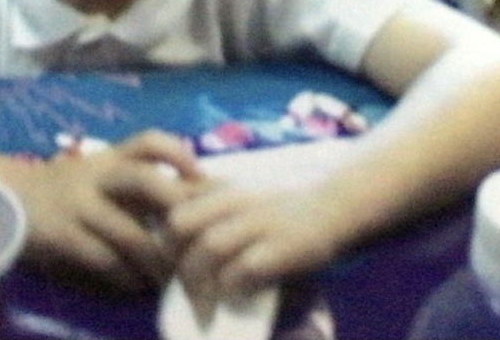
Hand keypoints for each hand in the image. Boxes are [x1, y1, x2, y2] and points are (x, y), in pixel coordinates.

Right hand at [16, 129, 199, 290]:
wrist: (5, 199)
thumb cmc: (62, 190)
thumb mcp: (97, 175)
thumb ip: (133, 183)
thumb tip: (191, 198)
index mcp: (108, 158)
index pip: (149, 141)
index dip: (180, 154)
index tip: (203, 179)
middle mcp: (94, 175)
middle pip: (143, 180)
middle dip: (177, 209)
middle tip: (199, 237)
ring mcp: (76, 204)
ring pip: (129, 233)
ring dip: (156, 260)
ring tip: (172, 277)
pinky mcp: (61, 235)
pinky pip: (103, 260)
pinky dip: (125, 277)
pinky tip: (135, 285)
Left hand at [167, 140, 355, 301]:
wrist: (334, 210)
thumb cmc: (282, 214)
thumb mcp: (243, 202)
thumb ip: (213, 212)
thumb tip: (173, 245)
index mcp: (223, 190)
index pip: (176, 206)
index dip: (164, 239)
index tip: (167, 266)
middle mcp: (237, 201)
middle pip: (182, 223)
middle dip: (173, 258)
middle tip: (179, 287)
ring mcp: (261, 222)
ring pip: (210, 245)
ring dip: (201, 282)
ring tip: (202, 308)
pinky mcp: (284, 246)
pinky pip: (245, 268)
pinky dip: (234, 286)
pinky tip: (236, 299)